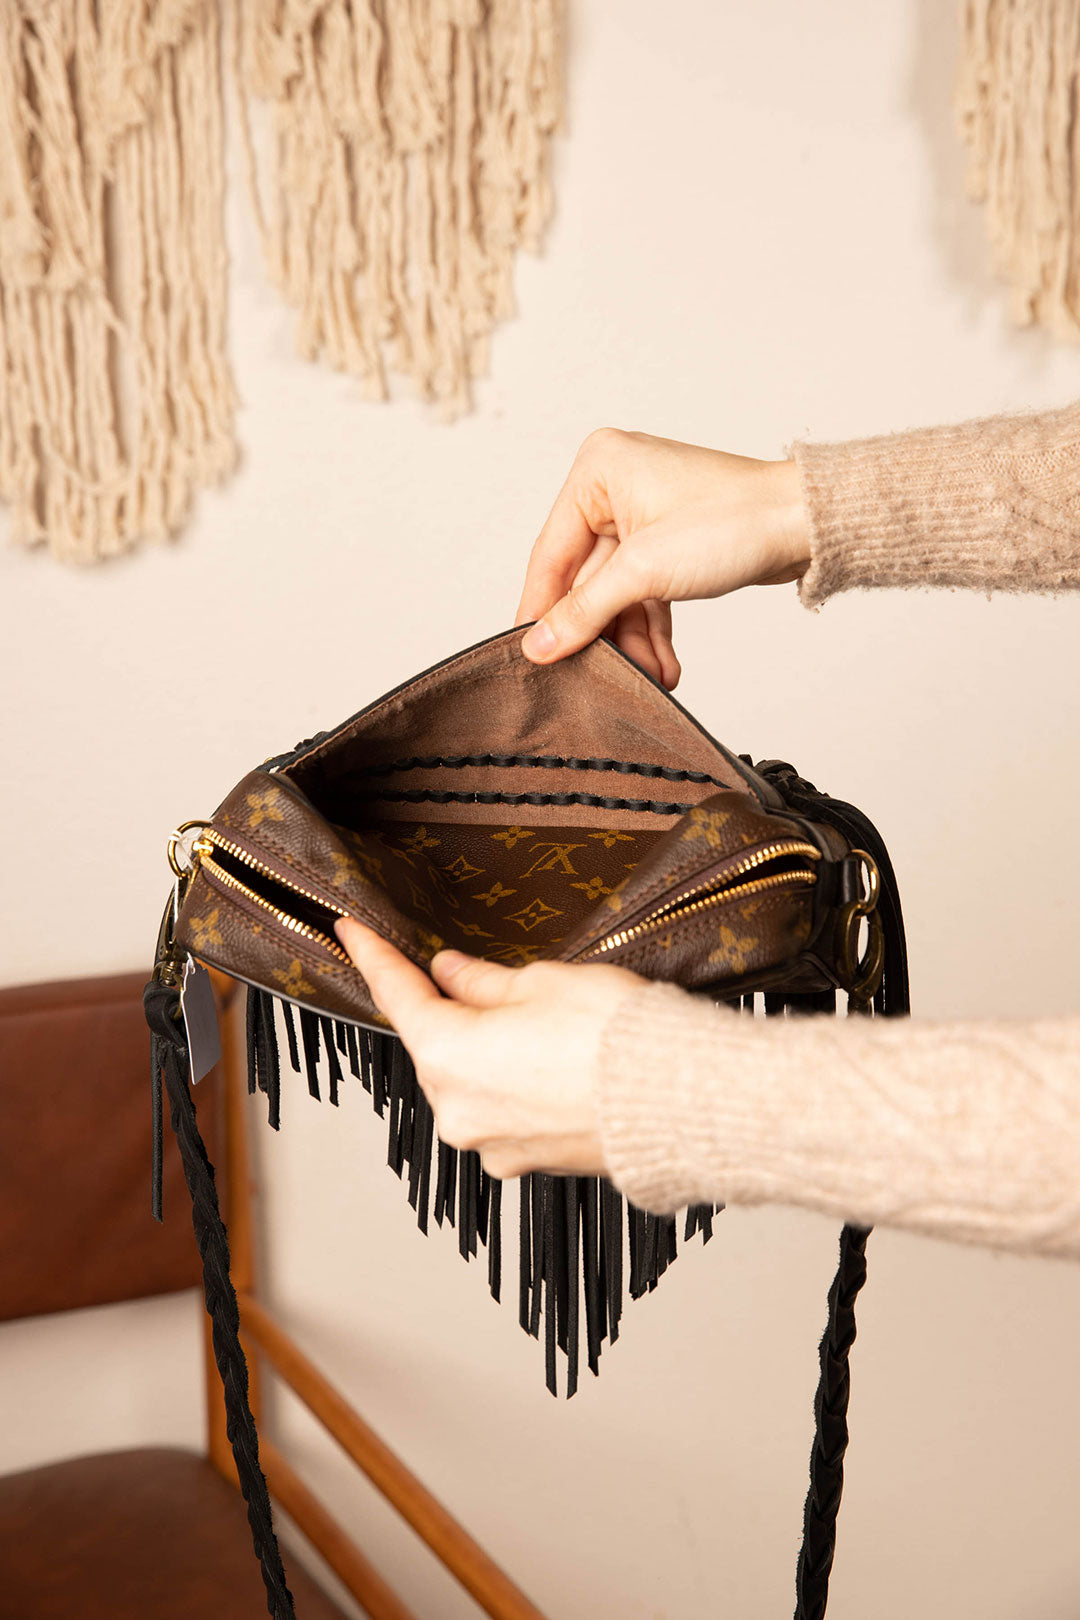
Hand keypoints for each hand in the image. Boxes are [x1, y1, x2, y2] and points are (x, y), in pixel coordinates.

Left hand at [334, 918, 641, 1179]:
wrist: (681, 1103)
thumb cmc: (617, 1038)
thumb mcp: (544, 982)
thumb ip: (485, 983)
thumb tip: (451, 975)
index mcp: (448, 1056)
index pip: (397, 995)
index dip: (373, 956)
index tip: (350, 930)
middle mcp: (458, 1110)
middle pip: (432, 1046)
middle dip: (445, 1007)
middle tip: (466, 969)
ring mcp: (492, 1144)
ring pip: (467, 1083)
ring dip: (483, 1048)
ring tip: (533, 1017)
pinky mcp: (529, 1161)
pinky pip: (502, 1112)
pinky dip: (512, 1083)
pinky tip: (547, 1059)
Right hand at [515, 428, 809, 685]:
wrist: (805, 525)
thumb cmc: (736, 520)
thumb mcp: (645, 571)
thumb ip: (585, 610)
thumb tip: (538, 644)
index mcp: (597, 471)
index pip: (551, 553)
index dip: (541, 610)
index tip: (529, 657)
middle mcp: (614, 487)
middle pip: (585, 579)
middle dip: (602, 633)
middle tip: (593, 676)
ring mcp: (642, 516)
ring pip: (617, 593)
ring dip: (631, 640)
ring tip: (646, 677)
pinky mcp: (667, 543)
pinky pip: (644, 593)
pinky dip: (651, 630)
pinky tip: (662, 667)